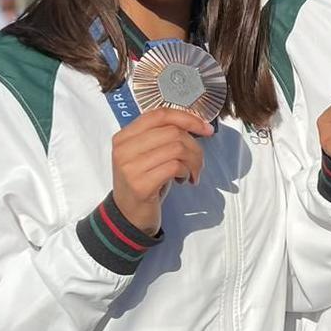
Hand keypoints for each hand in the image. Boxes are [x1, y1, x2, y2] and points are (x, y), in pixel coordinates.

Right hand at [111, 109, 212, 235]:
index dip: (187, 118)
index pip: (160, 114)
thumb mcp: (150, 154)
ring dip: (193, 161)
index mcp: (125, 136)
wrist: (129, 215)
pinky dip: (186, 172)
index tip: (206, 128)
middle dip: (195, 146)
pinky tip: (183, 180)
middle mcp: (124, 149)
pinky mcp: (140, 184)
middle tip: (198, 162)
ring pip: (177, 148)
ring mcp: (130, 167)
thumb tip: (198, 124)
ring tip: (191, 172)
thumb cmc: (145, 181)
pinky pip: (175, 166)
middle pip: (173, 132)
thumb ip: (164, 136)